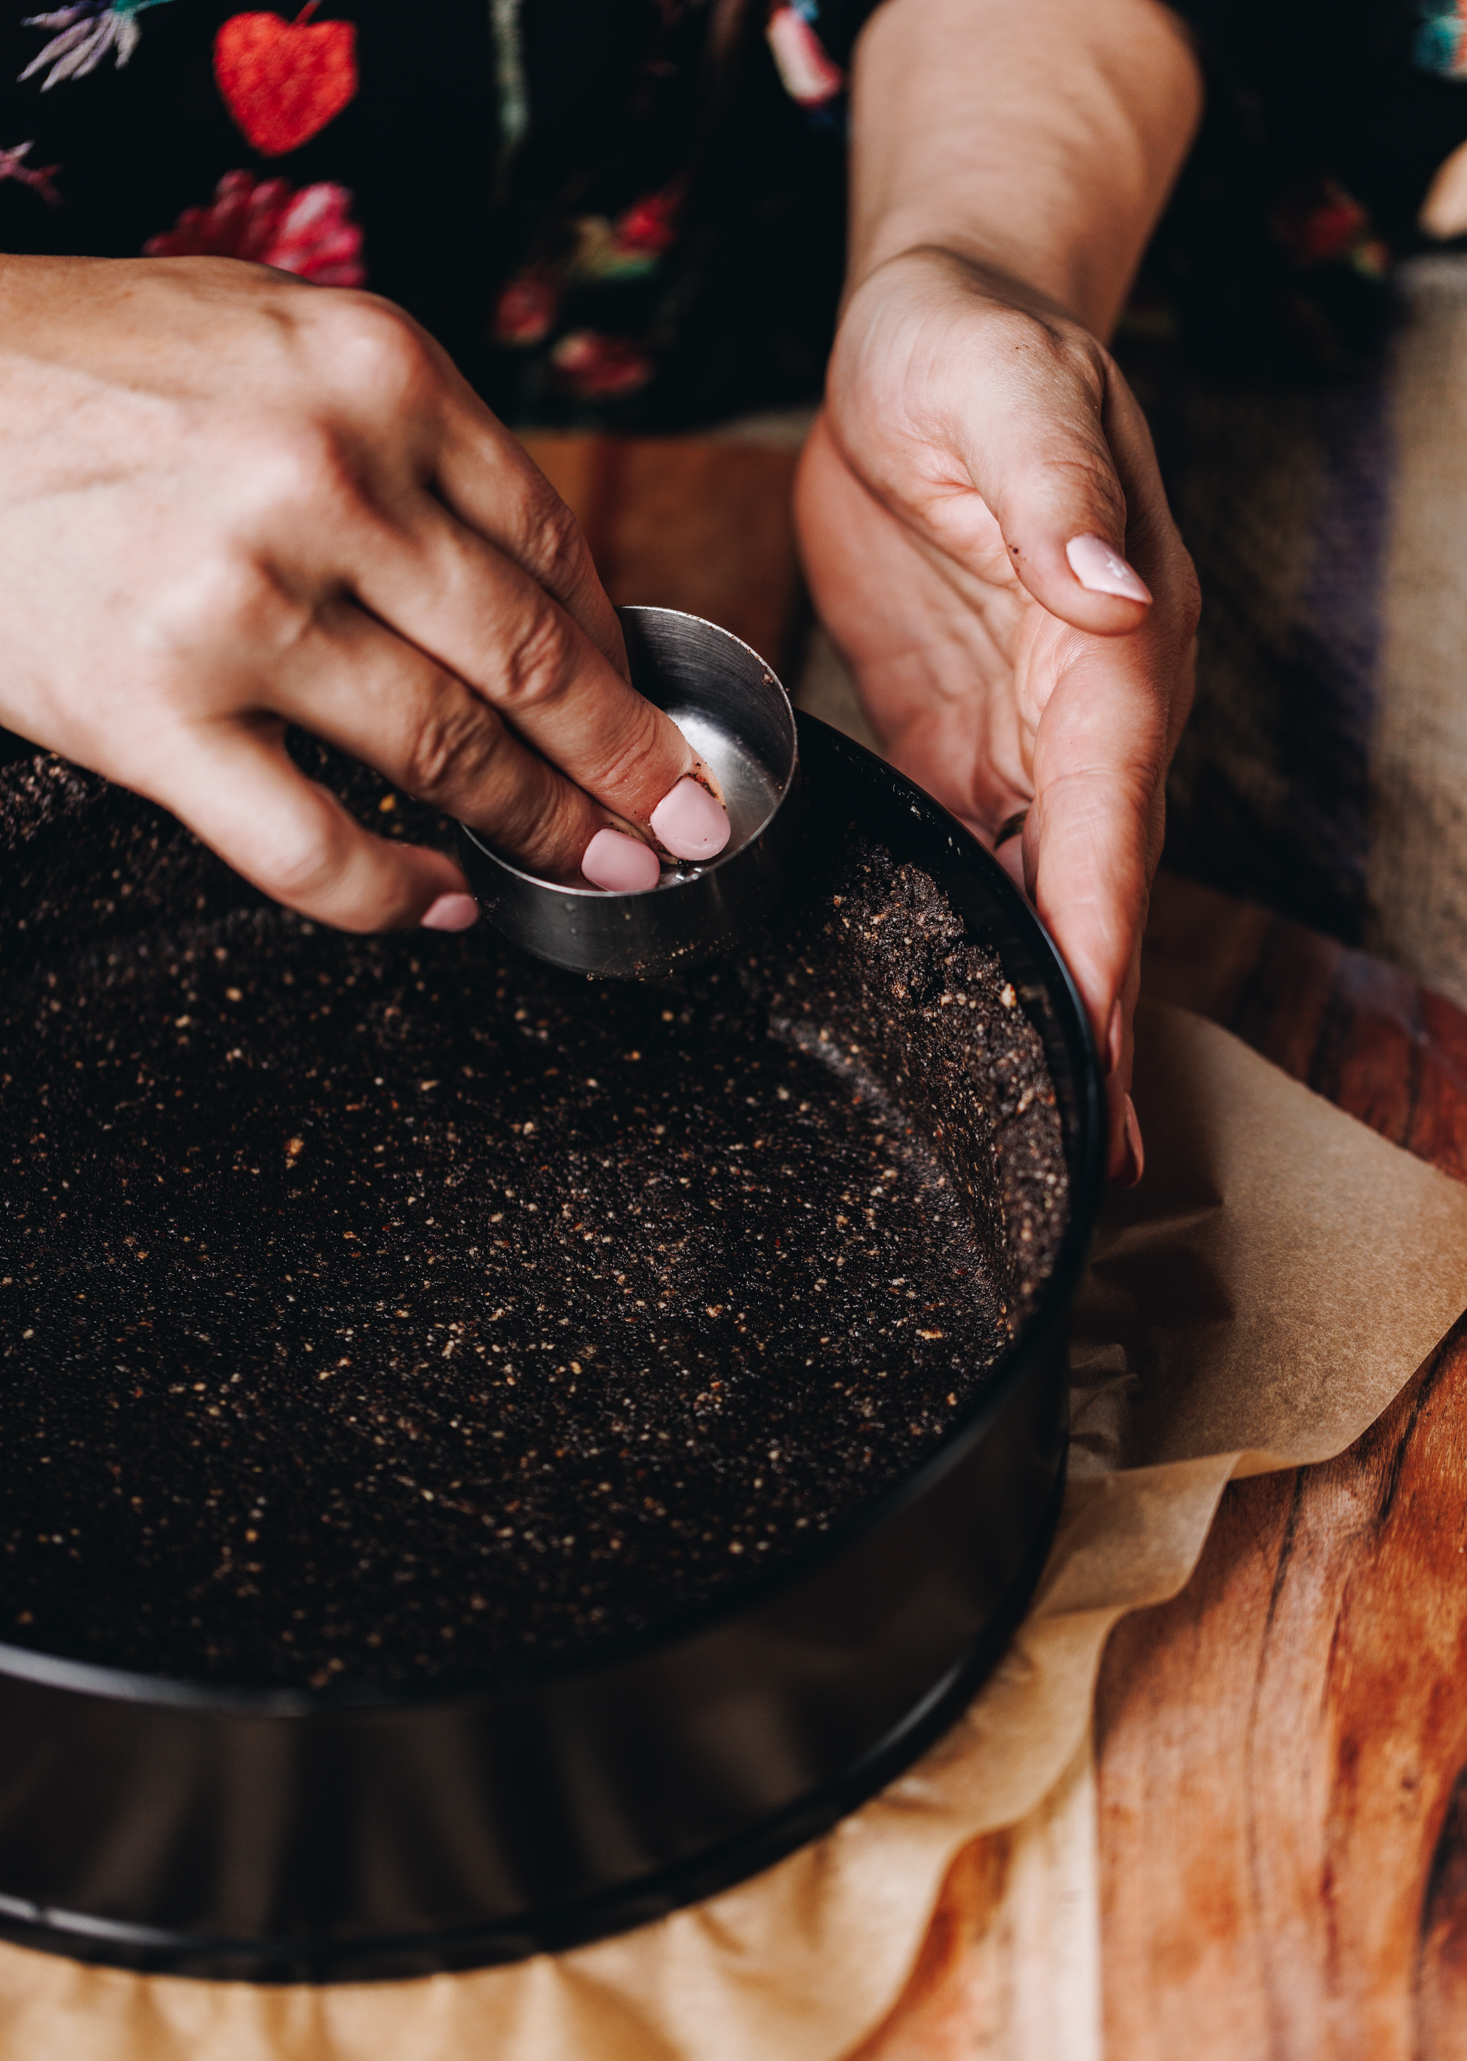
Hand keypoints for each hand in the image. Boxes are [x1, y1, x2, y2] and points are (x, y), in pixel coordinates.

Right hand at [0, 255, 728, 928]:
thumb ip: (405, 440)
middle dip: (628, 763)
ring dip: (548, 832)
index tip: (656, 715)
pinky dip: (394, 894)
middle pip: (531, 663)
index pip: (550, 548)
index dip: (619, 654)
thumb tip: (533, 581)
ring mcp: (241, 607)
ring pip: (449, 757)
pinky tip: (443, 903)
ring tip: (603, 870)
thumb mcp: (273, 339)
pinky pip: (312, 846)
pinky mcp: (153, 714)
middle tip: (681, 822)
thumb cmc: (82, 368)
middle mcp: (329, 486)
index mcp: (378, 377)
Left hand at [796, 247, 1199, 1180]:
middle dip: (1094, 1022)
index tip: (1092, 1048)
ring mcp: (1023, 731)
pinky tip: (956, 1016)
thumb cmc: (975, 345)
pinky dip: (969, 939)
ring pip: (1039, 896)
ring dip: (1042, 1007)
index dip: (1097, 939)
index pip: (1108, 824)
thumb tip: (1107, 591)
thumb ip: (1054, 495)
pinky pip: (970, 856)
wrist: (930, 327)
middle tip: (1094, 1158)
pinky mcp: (957, 734)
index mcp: (1110, 649)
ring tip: (1046, 1129)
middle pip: (1092, 892)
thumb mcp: (1010, 391)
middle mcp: (1083, 710)